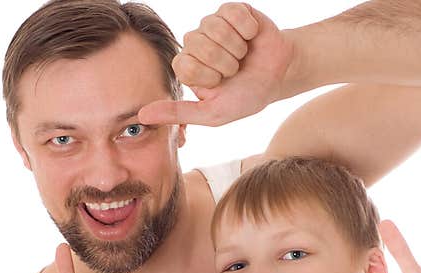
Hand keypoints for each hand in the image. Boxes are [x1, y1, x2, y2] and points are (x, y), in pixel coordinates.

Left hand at [138, 3, 292, 126]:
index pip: (186, 65)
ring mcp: (212, 24)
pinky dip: (248, 30)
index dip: (209, 77)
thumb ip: (178, 113)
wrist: (278, 76)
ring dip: (237, 47)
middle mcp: (195, 42)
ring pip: (215, 28)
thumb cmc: (245, 96)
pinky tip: (251, 38)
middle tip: (235, 70)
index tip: (221, 84)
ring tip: (243, 55)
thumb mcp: (212, 113)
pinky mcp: (231, 10)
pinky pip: (234, 14)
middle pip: (199, 45)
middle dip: (226, 63)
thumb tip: (142, 115)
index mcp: (187, 66)